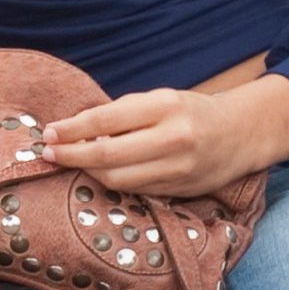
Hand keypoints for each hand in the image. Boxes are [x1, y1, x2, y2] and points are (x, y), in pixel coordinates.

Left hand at [45, 85, 273, 197]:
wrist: (240, 134)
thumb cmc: (190, 111)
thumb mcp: (160, 99)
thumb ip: (122, 114)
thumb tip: (75, 130)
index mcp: (165, 106)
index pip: (105, 120)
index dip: (72, 129)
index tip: (49, 132)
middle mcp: (173, 138)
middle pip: (107, 156)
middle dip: (71, 156)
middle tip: (48, 153)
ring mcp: (177, 168)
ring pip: (118, 179)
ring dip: (88, 172)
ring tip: (71, 161)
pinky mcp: (179, 190)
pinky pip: (134, 190)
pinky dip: (112, 182)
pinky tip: (100, 173)